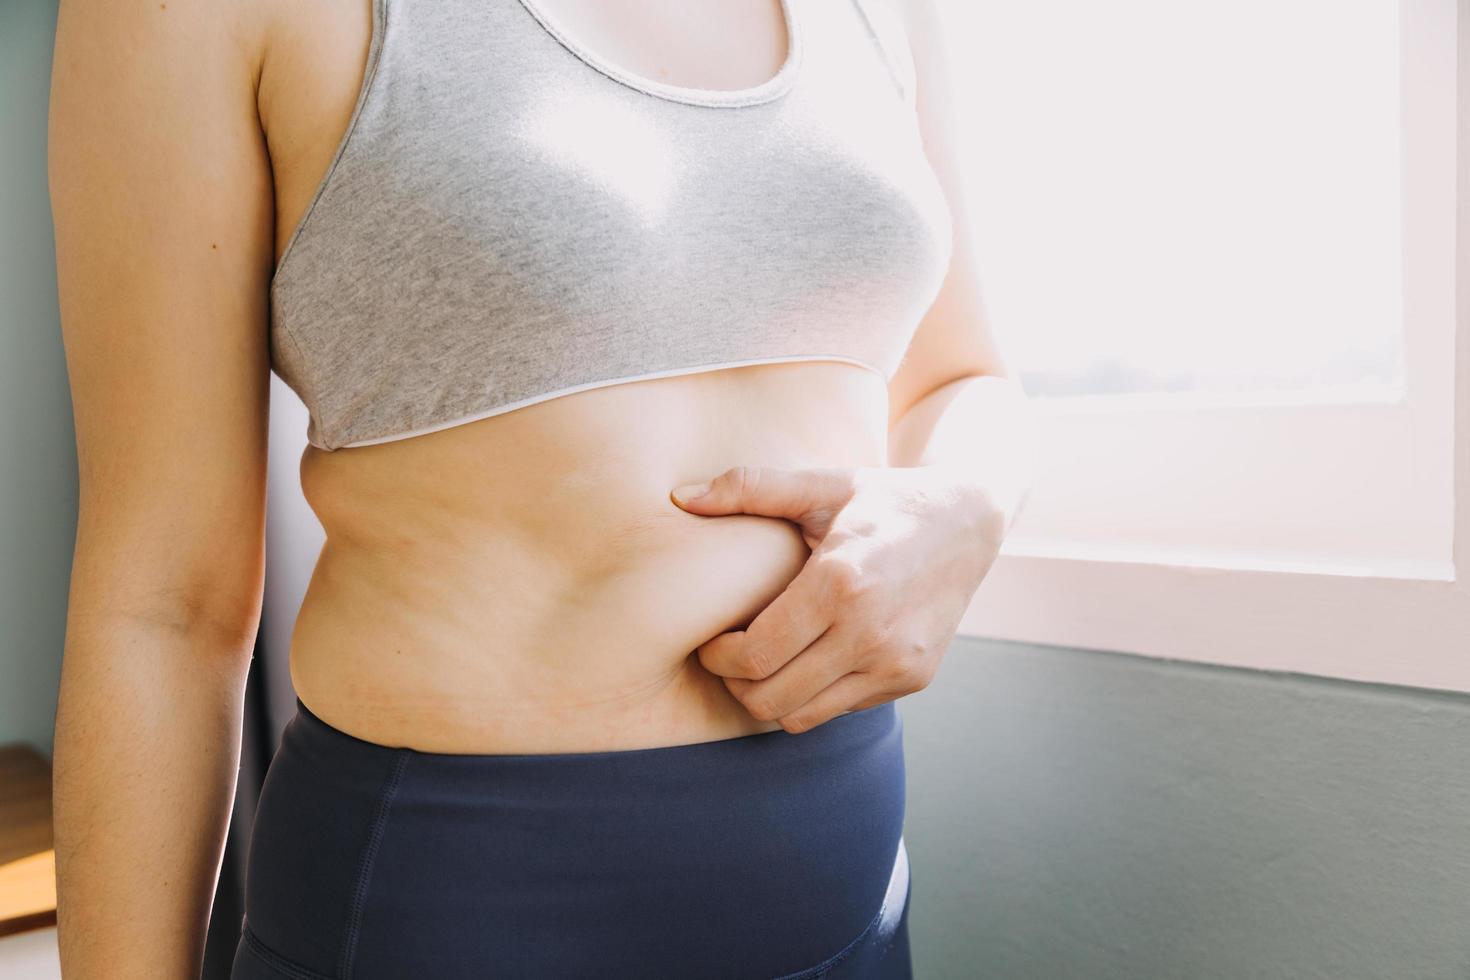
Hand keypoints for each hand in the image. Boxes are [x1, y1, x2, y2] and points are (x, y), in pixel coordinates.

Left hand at [669, 463, 1004, 732]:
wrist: (969, 519)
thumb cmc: (883, 500)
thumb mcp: (821, 483)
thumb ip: (750, 487)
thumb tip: (680, 497)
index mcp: (840, 582)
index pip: (755, 655)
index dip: (718, 659)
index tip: (709, 643)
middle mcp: (871, 631)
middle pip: (771, 697)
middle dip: (736, 685)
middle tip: (726, 659)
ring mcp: (896, 662)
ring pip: (803, 717)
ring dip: (771, 699)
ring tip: (761, 666)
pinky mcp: (913, 679)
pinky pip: (841, 710)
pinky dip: (814, 695)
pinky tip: (808, 661)